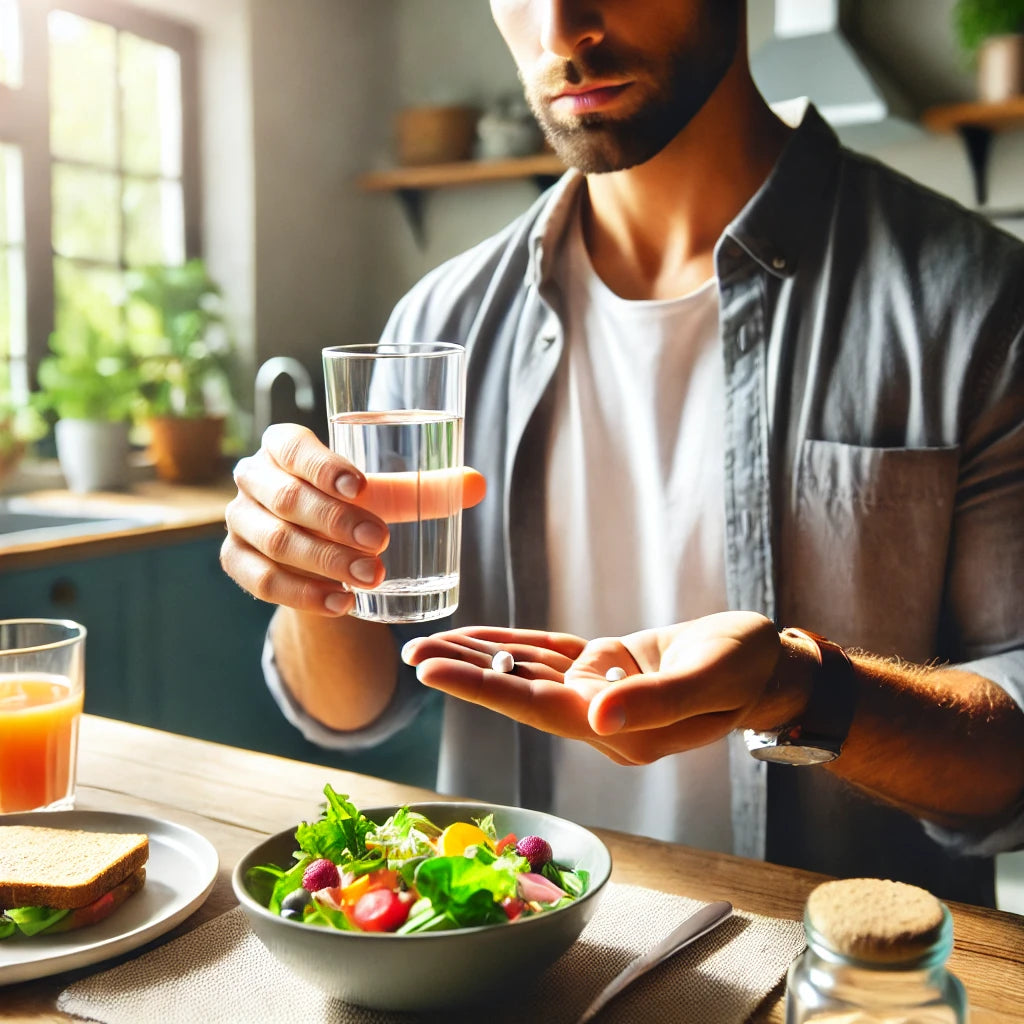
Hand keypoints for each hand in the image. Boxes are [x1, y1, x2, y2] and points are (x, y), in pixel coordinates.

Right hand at [221, 423, 485, 615]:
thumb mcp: (385, 494)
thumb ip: (427, 486)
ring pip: (276, 542)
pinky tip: (340, 603)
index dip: (323, 466)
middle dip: (335, 523)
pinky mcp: (236, 562)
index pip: (291, 446)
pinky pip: (262, 582)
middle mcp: (254, 478)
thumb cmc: (353, 503)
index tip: (363, 488)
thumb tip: (478, 484)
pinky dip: (302, 595)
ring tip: (370, 578)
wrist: (316, 545)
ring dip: (325, 562)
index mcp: (283, 446)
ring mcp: (240, 522)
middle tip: (380, 543)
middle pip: (286, 499)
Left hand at [401, 613, 784, 764]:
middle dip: (464, 674)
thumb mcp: (710, 678)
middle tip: (411, 654)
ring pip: (527, 672)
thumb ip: (656, 702)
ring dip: (479, 657)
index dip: (482, 689)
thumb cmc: (748, 670)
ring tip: (430, 642)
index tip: (431, 673)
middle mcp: (602, 718)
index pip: (537, 708)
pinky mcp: (605, 667)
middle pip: (519, 693)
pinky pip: (549, 654)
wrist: (768, 664)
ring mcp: (600, 694)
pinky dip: (512, 644)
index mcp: (623, 731)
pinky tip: (478, 636)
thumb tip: (595, 718)